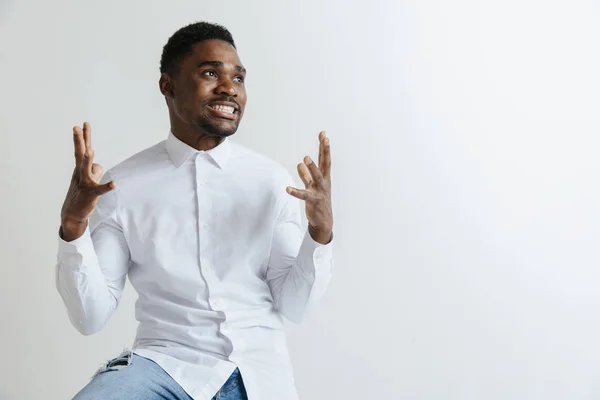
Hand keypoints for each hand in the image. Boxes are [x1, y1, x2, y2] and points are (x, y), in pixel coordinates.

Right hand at [60, 122, 114, 240]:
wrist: (72, 213)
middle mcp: (80, 173)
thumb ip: (94, 169)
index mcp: (79, 168)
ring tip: (91, 151)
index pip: (81, 150)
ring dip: (88, 160)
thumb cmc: (82, 193)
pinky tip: (114, 184)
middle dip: (79, 141)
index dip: (82, 137)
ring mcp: (85, 182)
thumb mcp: (89, 178)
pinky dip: (107, 186)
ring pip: (87, 169)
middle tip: (76, 128)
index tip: (82, 124)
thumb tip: (98, 165)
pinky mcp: (91, 193)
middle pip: (80, 154)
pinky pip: (100, 188)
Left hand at [286, 131, 332, 243]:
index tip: (324, 134)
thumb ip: (306, 175)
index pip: (324, 159)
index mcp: (324, 177)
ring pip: (316, 177)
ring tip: (305, 158)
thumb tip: (300, 164)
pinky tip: (287, 189)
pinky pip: (304, 195)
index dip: (324, 147)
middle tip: (324, 138)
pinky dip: (295, 192)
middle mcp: (324, 182)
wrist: (324, 221)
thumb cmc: (318, 201)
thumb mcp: (312, 186)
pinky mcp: (313, 201)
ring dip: (312, 167)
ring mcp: (320, 191)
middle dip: (324, 151)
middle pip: (325, 164)